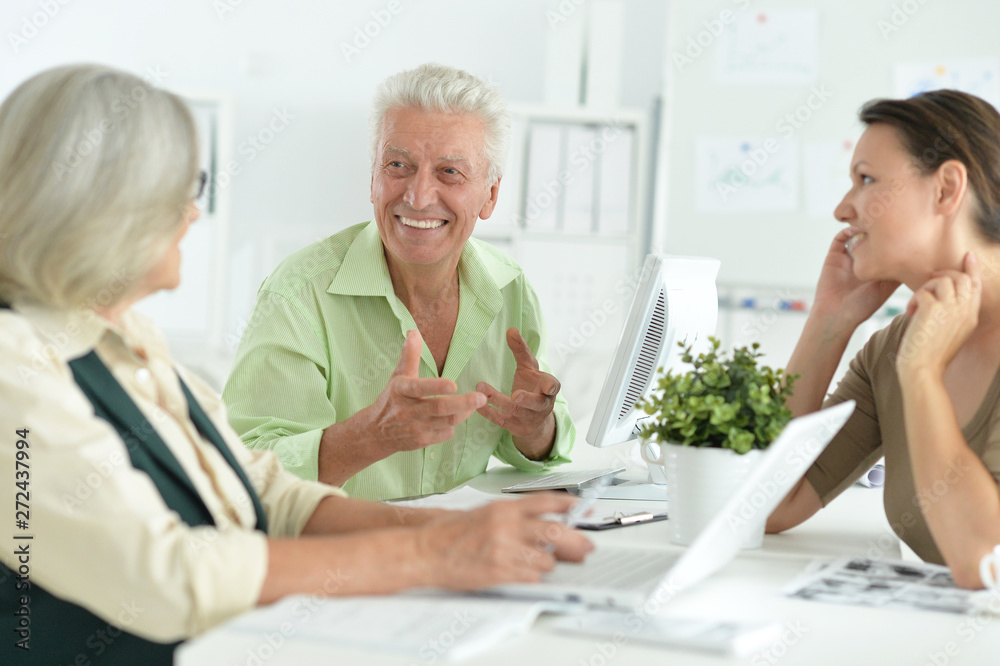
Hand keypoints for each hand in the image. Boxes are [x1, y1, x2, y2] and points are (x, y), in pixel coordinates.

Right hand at [356, 330, 485, 456]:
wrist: (375, 433)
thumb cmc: (392, 399)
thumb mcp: (398, 376)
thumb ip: (410, 355)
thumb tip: (414, 332)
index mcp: (401, 390)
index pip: (419, 388)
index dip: (436, 387)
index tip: (453, 385)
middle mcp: (408, 411)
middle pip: (439, 408)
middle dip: (463, 404)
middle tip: (480, 398)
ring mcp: (416, 428)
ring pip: (447, 422)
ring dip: (464, 412)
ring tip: (477, 403)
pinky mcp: (422, 442)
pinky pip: (445, 434)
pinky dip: (453, 425)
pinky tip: (455, 416)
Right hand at [416, 493, 593, 589]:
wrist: (426, 551)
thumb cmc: (452, 534)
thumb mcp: (486, 513)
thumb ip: (515, 517)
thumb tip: (546, 524)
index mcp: (504, 508)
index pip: (547, 501)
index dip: (570, 505)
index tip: (584, 509)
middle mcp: (507, 526)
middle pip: (556, 531)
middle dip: (577, 541)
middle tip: (586, 547)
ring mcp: (504, 549)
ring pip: (547, 558)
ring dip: (549, 563)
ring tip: (540, 562)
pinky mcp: (499, 571)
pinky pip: (531, 577)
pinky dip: (533, 577)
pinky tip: (524, 573)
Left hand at [476, 328, 559, 449]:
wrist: (535, 420)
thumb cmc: (533, 386)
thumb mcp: (529, 368)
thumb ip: (521, 351)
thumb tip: (511, 329)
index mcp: (548, 389)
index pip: (552, 386)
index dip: (551, 386)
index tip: (549, 386)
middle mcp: (541, 405)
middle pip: (536, 403)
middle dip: (527, 400)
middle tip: (516, 395)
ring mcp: (528, 418)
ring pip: (514, 411)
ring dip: (498, 399)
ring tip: (481, 387)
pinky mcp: (515, 427)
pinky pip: (501, 420)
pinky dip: (488, 412)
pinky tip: (476, 404)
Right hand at [812, 228, 899, 333]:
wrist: (836, 315)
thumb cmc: (863, 306)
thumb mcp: (887, 287)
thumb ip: (896, 270)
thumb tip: (913, 252)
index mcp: (877, 267)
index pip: (888, 245)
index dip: (894, 235)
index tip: (902, 227)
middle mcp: (863, 260)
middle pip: (873, 237)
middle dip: (880, 228)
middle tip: (888, 218)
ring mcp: (849, 257)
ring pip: (856, 235)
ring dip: (863, 226)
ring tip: (872, 221)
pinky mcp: (834, 256)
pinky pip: (840, 239)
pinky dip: (847, 231)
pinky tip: (856, 229)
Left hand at [897, 252, 981, 380]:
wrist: (923, 370)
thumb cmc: (930, 356)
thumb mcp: (949, 333)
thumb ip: (951, 315)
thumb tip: (936, 298)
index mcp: (971, 318)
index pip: (975, 286)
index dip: (971, 269)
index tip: (967, 256)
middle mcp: (965, 311)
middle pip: (960, 278)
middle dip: (943, 274)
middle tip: (929, 279)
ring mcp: (951, 309)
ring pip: (942, 281)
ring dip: (925, 289)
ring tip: (917, 306)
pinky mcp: (933, 309)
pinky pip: (922, 292)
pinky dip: (913, 301)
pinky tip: (909, 314)